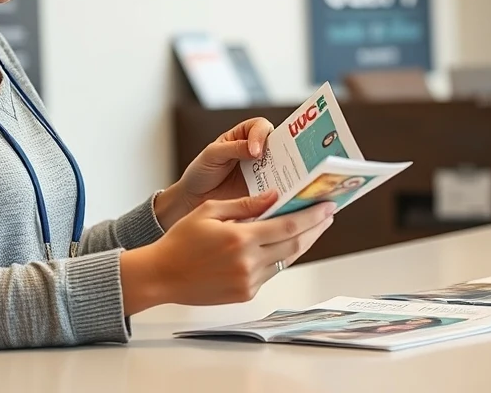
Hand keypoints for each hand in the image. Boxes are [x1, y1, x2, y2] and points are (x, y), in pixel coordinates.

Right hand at [121, 192, 334, 313]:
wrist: (162, 275)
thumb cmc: (181, 240)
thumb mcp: (210, 211)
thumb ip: (245, 204)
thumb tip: (274, 197)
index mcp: (240, 238)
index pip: (288, 226)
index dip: (312, 216)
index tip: (328, 207)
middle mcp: (248, 262)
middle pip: (294, 245)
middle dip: (315, 229)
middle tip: (328, 215)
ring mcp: (248, 281)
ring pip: (286, 261)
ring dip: (301, 244)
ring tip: (311, 228)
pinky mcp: (245, 293)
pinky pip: (271, 273)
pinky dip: (281, 258)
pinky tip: (286, 246)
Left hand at [156, 117, 274, 227]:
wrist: (194, 199)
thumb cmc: (201, 172)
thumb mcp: (212, 155)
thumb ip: (233, 148)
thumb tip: (256, 149)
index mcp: (243, 136)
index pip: (261, 126)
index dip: (261, 135)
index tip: (255, 152)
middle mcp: (256, 151)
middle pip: (278, 144)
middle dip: (283, 151)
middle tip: (280, 163)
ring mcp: (261, 171)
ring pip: (281, 166)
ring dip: (284, 172)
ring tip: (281, 181)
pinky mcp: (262, 190)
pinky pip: (275, 188)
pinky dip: (278, 191)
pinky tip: (275, 196)